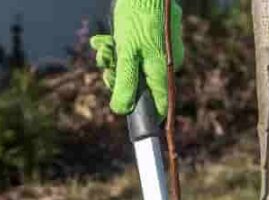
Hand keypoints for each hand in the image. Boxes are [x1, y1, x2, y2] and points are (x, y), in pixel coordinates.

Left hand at [90, 0, 184, 117]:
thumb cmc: (138, 20)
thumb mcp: (127, 55)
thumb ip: (125, 84)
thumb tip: (121, 110)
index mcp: (164, 72)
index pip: (159, 105)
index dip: (140, 111)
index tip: (122, 106)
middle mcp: (167, 64)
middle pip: (140, 86)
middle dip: (118, 78)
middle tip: (106, 68)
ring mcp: (161, 51)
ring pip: (133, 67)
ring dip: (113, 60)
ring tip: (102, 47)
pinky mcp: (153, 39)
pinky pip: (134, 52)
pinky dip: (117, 48)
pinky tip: (102, 41)